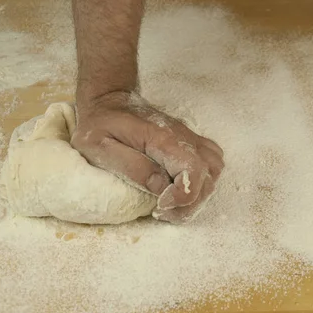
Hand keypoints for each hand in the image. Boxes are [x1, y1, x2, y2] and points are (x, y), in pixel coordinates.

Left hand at [71, 91, 223, 222]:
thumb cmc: (99, 125)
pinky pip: (211, 162)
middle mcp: (182, 136)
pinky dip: (203, 180)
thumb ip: (132, 166)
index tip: (159, 205)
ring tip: (173, 204)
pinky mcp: (188, 140)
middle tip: (163, 211)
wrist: (107, 100)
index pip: (193, 170)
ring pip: (214, 171)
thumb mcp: (101, 148)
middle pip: (207, 177)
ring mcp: (188, 137)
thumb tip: (160, 187)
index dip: (183, 196)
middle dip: (189, 204)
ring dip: (198, 194)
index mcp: (161, 138)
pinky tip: (180, 187)